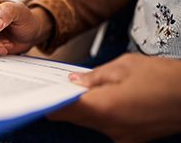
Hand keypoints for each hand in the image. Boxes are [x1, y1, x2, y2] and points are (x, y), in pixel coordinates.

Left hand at [49, 53, 180, 142]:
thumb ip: (94, 76)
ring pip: (88, 123)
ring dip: (79, 108)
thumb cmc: (165, 78)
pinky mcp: (131, 138)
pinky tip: (99, 100)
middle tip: (50, 88)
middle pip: (73, 117)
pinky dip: (97, 114)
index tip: (35, 95)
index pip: (63, 109)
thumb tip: (73, 81)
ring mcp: (121, 136)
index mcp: (104, 108)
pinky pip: (104, 126)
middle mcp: (110, 128)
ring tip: (75, 90)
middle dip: (60, 104)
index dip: (47, 102)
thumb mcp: (125, 66)